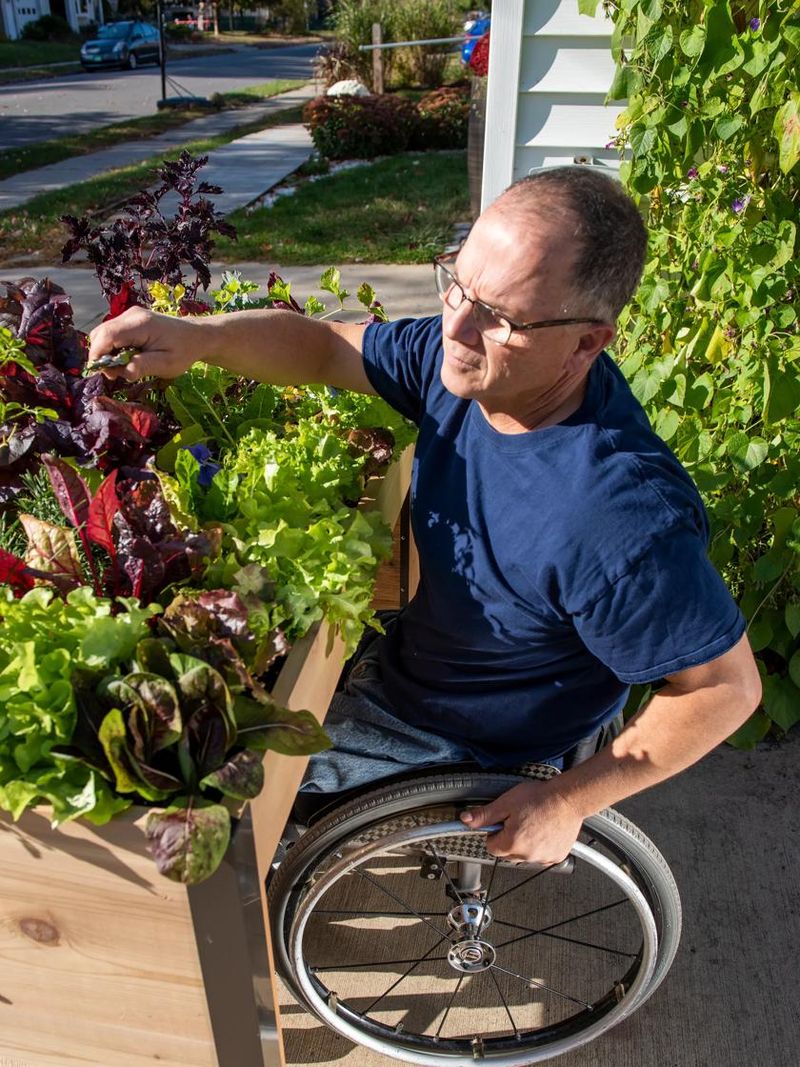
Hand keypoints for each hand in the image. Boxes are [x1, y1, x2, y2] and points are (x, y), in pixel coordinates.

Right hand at [87, 306, 203, 379]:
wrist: (196, 336)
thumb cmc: (183, 351)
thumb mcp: (166, 364)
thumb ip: (142, 367)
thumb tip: (120, 372)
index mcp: (140, 324)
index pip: (106, 336)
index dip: (98, 355)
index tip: (104, 374)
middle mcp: (131, 315)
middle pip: (100, 334)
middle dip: (101, 356)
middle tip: (115, 375)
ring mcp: (129, 316)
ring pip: (103, 334)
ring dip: (106, 353)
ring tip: (123, 369)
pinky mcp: (130, 320)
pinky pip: (111, 334)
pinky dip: (113, 349)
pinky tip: (127, 359)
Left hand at [460, 779, 583, 865]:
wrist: (569, 798)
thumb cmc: (540, 798)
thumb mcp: (507, 802)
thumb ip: (485, 815)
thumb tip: (466, 820)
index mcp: (512, 842)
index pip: (491, 847)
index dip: (494, 833)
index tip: (502, 823)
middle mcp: (527, 855)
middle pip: (507, 853)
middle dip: (509, 838)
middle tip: (519, 820)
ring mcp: (543, 858)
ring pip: (524, 855)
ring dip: (525, 843)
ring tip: (533, 823)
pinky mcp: (556, 857)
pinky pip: (541, 856)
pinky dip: (541, 846)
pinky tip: (544, 830)